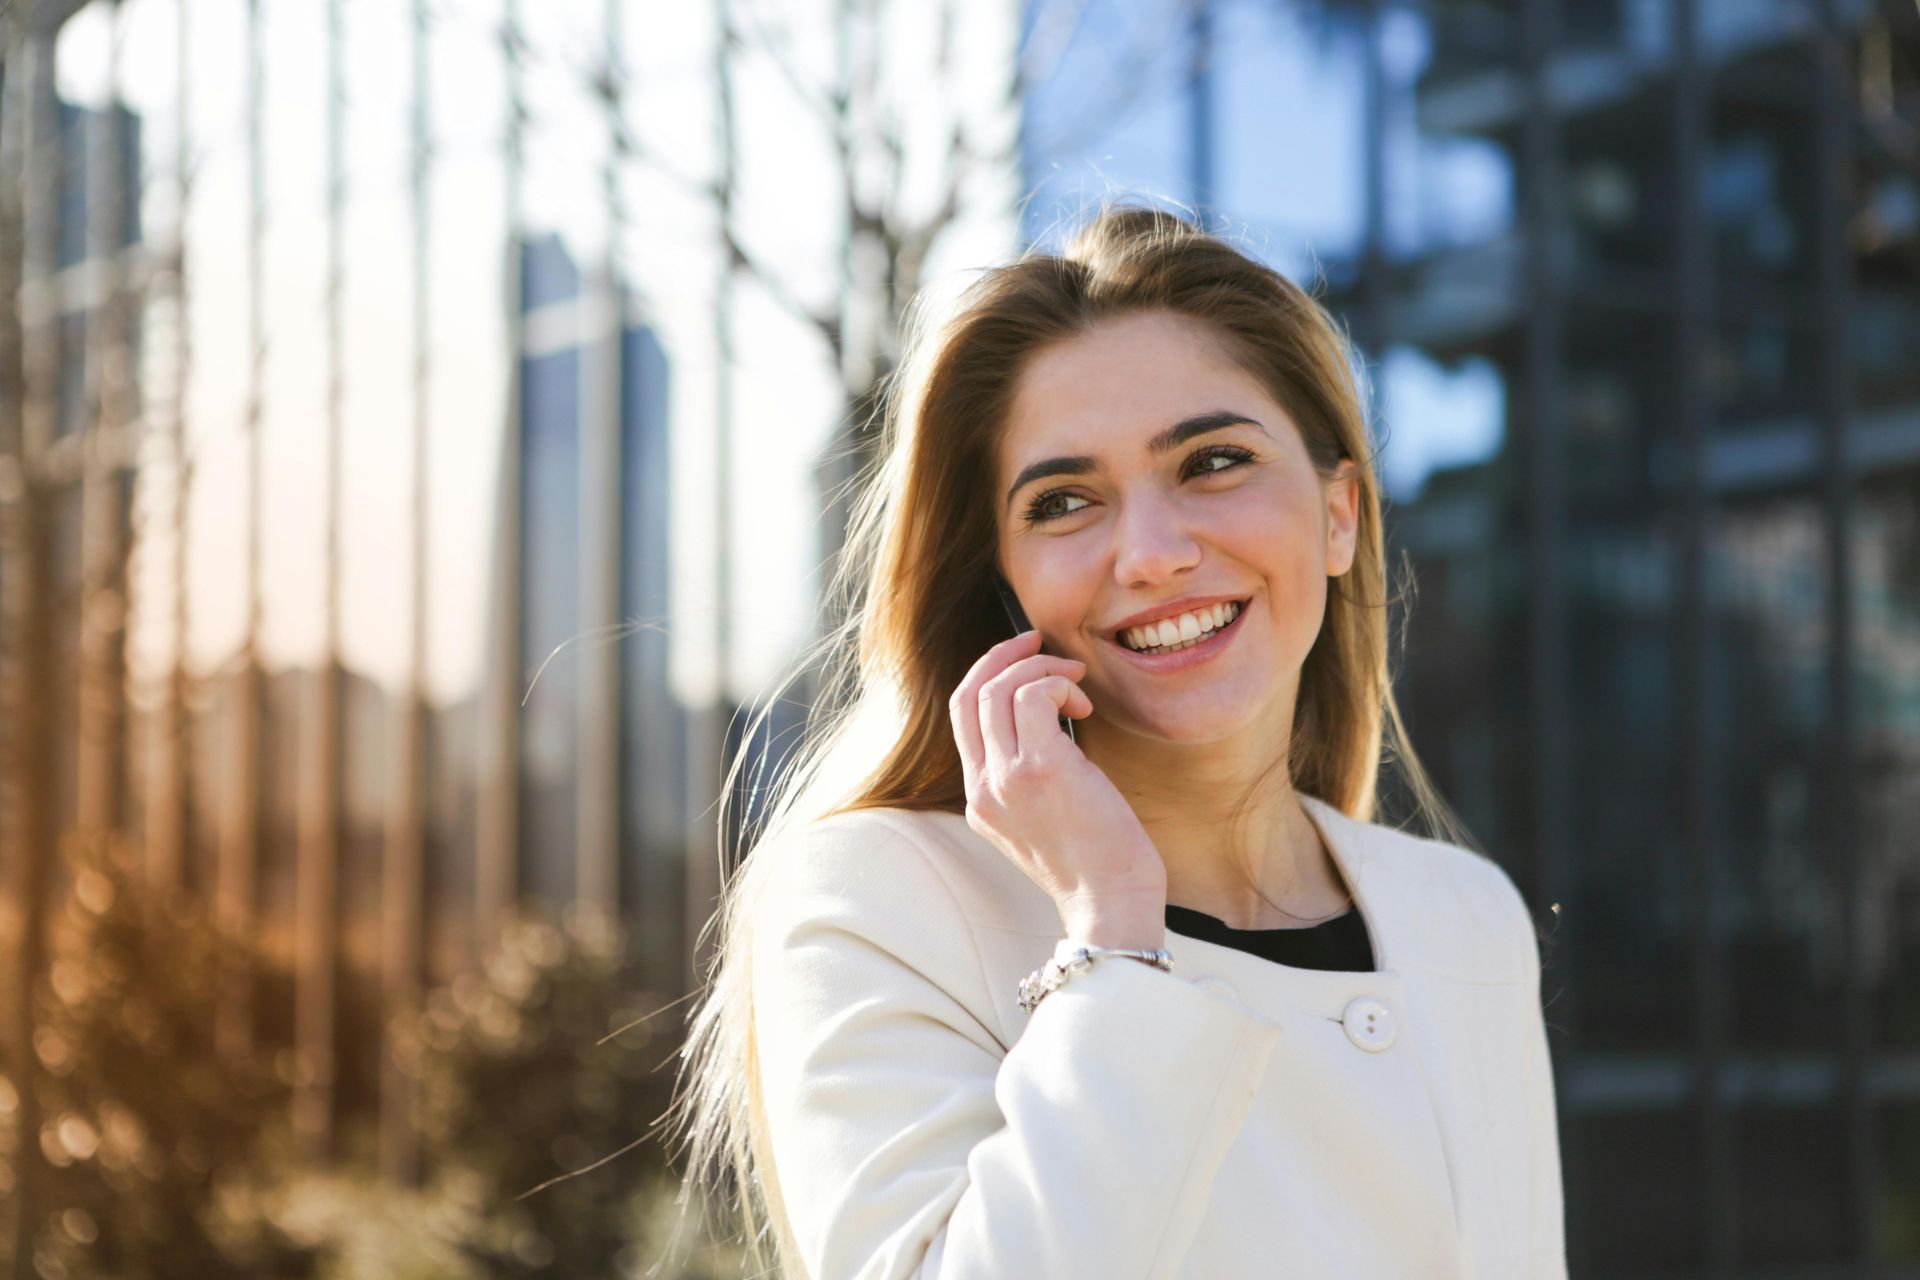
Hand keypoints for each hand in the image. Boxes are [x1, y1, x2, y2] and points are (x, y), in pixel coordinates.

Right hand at [948, 629, 1166, 944]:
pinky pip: (1033, 696)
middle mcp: (983, 788)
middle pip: (969, 693)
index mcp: (979, 800)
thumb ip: (1029, 777)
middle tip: (1040, 643)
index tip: (1023, 658)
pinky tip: (1084, 706)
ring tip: (1077, 685)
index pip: (963, 715)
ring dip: (1041, 669)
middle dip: (1004, 655)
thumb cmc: (1096, 862)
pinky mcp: (1040, 770)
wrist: (1111, 903)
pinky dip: (1058, 685)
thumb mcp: (1043, 820)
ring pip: (998, 688)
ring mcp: (1005, 779)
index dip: (989, 674)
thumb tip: (1050, 718)